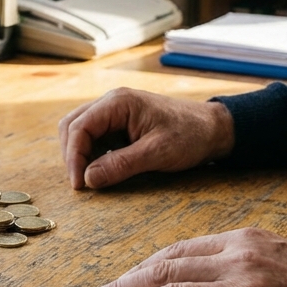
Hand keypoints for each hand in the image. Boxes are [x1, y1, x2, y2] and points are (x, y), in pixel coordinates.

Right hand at [58, 88, 235, 189]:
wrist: (214, 129)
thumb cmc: (190, 135)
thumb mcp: (156, 153)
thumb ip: (120, 165)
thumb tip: (88, 179)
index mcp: (118, 102)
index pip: (79, 127)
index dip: (73, 157)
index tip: (79, 185)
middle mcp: (112, 102)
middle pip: (72, 125)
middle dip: (72, 155)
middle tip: (81, 184)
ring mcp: (115, 112)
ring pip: (80, 131)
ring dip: (80, 154)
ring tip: (90, 179)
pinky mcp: (120, 123)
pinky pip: (95, 137)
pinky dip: (91, 154)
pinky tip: (102, 170)